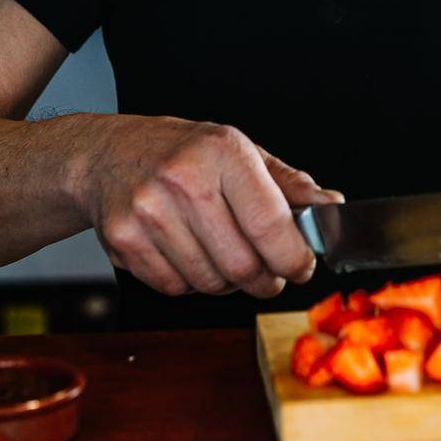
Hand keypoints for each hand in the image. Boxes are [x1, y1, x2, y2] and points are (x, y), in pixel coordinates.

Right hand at [74, 115, 342, 299]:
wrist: (108, 155)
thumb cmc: (185, 153)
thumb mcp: (241, 152)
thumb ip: (289, 185)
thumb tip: (332, 207)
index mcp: (222, 151)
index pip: (270, 224)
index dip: (294, 257)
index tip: (303, 266)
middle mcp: (183, 178)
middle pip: (242, 265)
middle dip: (266, 280)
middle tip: (269, 274)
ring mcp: (148, 211)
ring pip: (210, 283)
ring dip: (228, 284)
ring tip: (225, 257)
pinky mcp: (124, 240)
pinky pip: (176, 288)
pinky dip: (192, 284)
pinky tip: (190, 255)